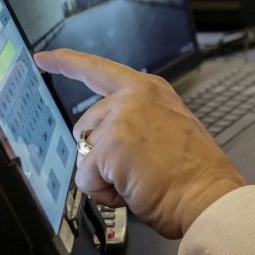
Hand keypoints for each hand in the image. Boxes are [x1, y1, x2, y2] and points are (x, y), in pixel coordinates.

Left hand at [36, 50, 246, 238]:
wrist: (210, 196)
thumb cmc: (196, 175)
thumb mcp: (168, 131)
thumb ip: (136, 123)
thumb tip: (104, 142)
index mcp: (149, 91)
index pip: (98, 70)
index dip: (66, 63)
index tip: (43, 57)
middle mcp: (133, 96)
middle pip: (86, 127)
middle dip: (100, 156)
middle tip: (138, 171)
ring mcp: (121, 118)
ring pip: (85, 154)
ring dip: (105, 177)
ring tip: (140, 180)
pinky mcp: (110, 146)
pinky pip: (86, 179)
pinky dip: (105, 194)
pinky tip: (133, 191)